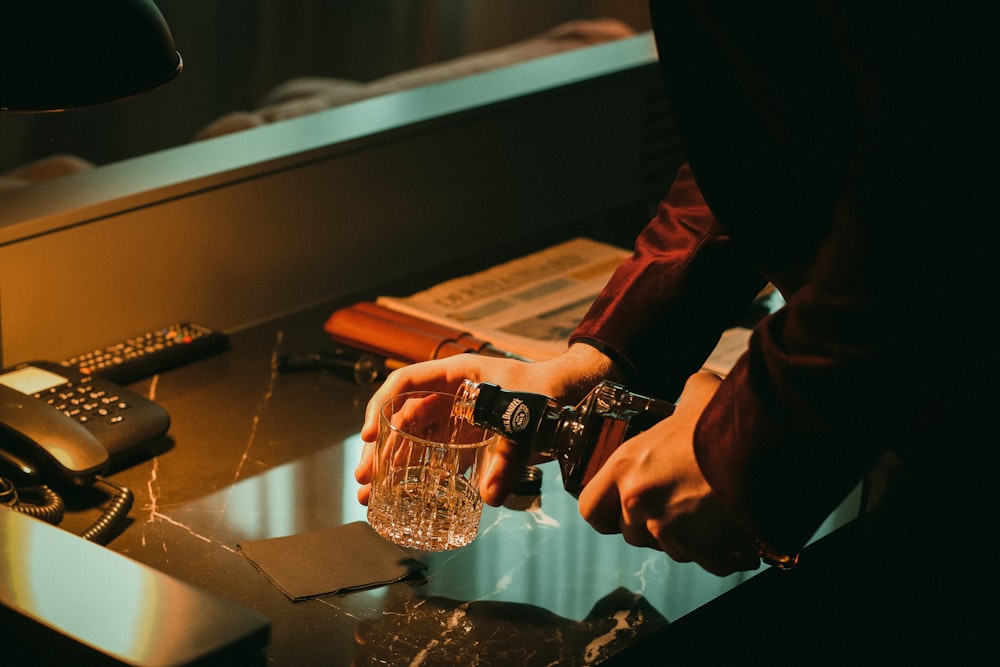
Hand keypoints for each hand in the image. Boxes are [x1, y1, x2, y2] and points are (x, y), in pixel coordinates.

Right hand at [355, 344, 623, 506]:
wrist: (577, 394)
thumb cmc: (548, 392)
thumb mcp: (526, 419)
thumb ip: (508, 457)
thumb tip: (490, 496)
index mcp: (457, 374)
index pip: (406, 383)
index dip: (381, 409)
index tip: (368, 438)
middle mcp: (452, 393)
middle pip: (404, 417)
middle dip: (380, 449)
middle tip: (364, 481)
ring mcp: (460, 416)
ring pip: (416, 439)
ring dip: (393, 465)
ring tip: (372, 496)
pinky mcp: (472, 437)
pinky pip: (439, 454)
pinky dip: (422, 473)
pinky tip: (406, 495)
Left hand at [577, 372, 760, 575]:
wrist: (765, 444)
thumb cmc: (725, 418)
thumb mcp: (696, 395)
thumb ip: (683, 398)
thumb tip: (693, 392)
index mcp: (626, 466)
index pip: (591, 509)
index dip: (607, 512)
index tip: (623, 507)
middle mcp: (639, 501)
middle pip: (632, 534)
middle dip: (653, 526)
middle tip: (680, 505)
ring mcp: (669, 530)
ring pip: (671, 549)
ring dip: (689, 539)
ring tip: (711, 512)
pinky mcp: (703, 551)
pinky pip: (707, 561)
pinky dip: (722, 552)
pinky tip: (734, 529)